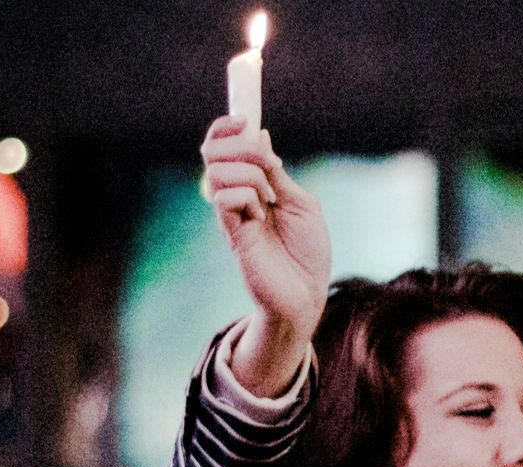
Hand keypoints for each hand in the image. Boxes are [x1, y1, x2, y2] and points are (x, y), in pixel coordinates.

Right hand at [200, 115, 331, 392]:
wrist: (307, 293)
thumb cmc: (309, 252)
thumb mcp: (301, 202)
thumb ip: (277, 171)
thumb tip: (260, 135)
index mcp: (253, 185)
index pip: (224, 146)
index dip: (226, 126)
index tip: (242, 117)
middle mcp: (236, 196)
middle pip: (213, 151)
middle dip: (241, 147)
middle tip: (269, 166)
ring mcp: (231, 214)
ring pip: (219, 170)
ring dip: (250, 175)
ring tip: (269, 200)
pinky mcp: (230, 232)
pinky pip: (224, 197)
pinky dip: (246, 198)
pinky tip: (260, 217)